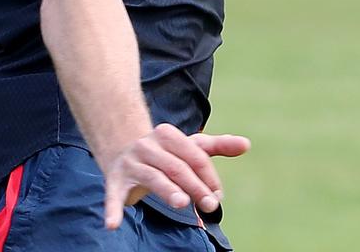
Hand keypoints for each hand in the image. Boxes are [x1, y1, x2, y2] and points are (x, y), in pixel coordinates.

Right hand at [101, 123, 250, 228]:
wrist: (123, 149)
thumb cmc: (165, 152)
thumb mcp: (189, 145)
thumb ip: (218, 146)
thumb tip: (247, 145)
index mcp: (167, 134)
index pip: (194, 155)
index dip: (209, 176)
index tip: (218, 195)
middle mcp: (147, 145)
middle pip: (176, 167)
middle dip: (195, 187)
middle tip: (211, 206)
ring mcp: (131, 162)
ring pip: (153, 177)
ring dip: (167, 191)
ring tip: (182, 204)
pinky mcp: (115, 179)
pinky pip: (113, 195)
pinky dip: (113, 209)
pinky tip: (113, 225)